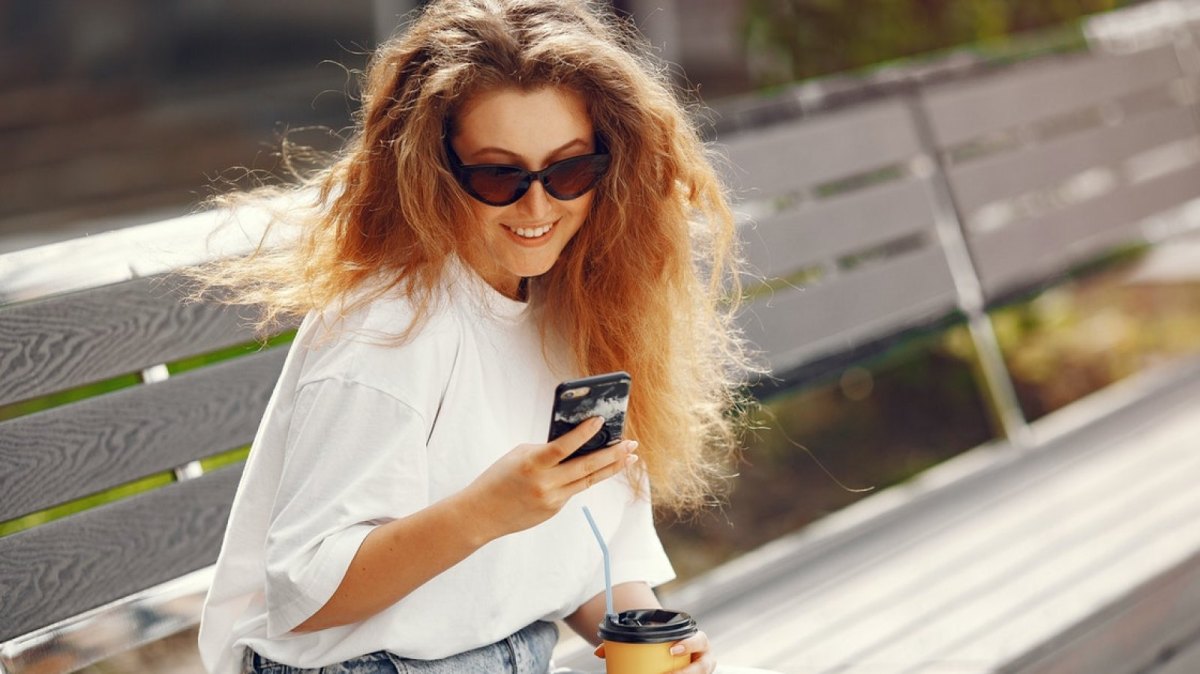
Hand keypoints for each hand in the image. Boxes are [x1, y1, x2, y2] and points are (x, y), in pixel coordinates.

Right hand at [463, 416, 637, 539]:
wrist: (481, 514)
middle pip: (586, 467)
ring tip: (629, 457)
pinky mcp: (554, 510)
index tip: (601, 420)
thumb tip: (577, 443)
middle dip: (612, 455)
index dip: (584, 433)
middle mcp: (545, 484)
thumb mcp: (519, 456)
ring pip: (588, 481)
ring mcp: (552, 500)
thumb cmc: (498, 478)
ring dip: (611, 467)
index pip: (564, 447)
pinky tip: (598, 468)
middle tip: (631, 444)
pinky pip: (574, 490)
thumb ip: (547, 450)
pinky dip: (586, 477)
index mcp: (532, 464)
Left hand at [592, 630, 714, 672]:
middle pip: (702, 668)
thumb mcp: (654, 636)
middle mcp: (704, 658)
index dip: (688, 644)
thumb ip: (630, 640)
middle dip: (687, 673)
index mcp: (697, 641)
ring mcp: (702, 672)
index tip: (671, 649)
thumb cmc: (667, 641)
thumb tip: (600, 652)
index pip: (698, 640)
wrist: (679, 649)